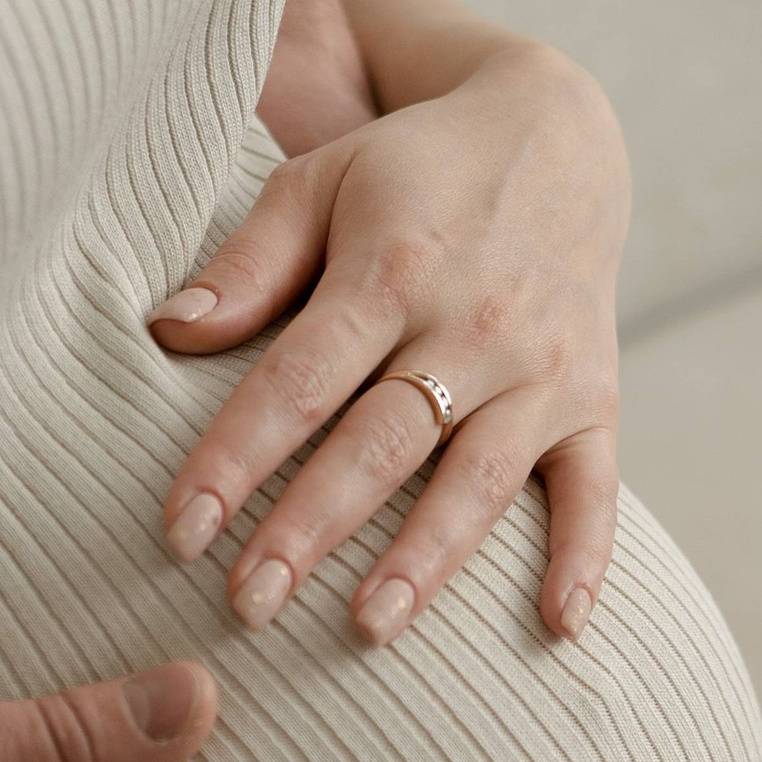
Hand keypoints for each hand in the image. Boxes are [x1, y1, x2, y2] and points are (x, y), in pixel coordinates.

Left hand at [153, 21, 627, 650]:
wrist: (556, 131)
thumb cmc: (410, 174)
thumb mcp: (322, 183)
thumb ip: (249, 263)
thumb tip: (166, 330)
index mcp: (391, 268)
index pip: (299, 380)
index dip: (235, 458)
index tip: (181, 534)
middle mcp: (471, 324)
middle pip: (381, 443)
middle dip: (312, 527)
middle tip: (250, 605)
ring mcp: (539, 367)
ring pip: (480, 477)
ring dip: (426, 558)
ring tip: (369, 630)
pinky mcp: (594, 398)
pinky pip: (596, 486)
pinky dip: (586, 555)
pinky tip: (558, 627)